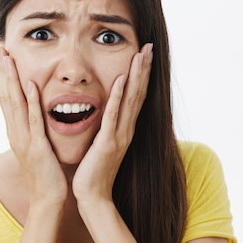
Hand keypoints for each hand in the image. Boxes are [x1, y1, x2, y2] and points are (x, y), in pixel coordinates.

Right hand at [0, 46, 67, 206]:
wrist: (48, 199)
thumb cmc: (47, 173)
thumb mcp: (38, 146)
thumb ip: (35, 129)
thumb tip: (37, 114)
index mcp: (17, 132)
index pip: (7, 98)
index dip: (4, 76)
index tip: (3, 56)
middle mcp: (16, 133)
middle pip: (6, 96)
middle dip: (3, 71)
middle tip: (0, 47)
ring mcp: (25, 139)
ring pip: (16, 104)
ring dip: (12, 79)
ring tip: (9, 58)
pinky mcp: (37, 147)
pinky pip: (33, 120)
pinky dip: (31, 102)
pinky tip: (30, 85)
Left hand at [72, 42, 152, 203]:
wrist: (93, 196)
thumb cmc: (95, 171)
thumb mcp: (104, 143)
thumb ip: (108, 127)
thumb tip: (107, 111)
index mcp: (125, 128)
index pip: (136, 96)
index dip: (142, 74)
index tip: (145, 54)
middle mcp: (127, 129)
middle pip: (138, 93)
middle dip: (143, 69)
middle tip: (148, 46)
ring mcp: (119, 135)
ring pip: (130, 100)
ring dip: (135, 76)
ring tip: (140, 55)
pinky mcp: (107, 143)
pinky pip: (112, 116)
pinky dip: (117, 97)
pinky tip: (120, 80)